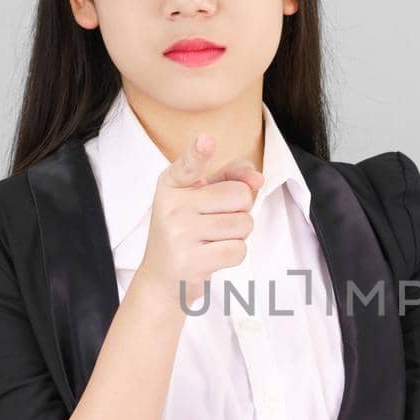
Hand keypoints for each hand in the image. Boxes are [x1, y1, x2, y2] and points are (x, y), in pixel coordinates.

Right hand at [132, 131, 264, 307]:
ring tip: (213, 239)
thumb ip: (231, 177)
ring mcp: (179, 234)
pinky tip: (213, 255)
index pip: (190, 164)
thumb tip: (257, 178)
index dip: (199, 152)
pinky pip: (238, 250)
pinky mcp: (190, 261)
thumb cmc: (188, 230)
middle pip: (240, 195)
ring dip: (238, 235)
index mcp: (172, 183)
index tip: (206, 141)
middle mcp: (172, 206)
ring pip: (243, 224)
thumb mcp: (202, 197)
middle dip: (241, 210)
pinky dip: (234, 253)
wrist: (162, 278)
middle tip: (216, 221)